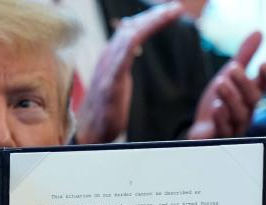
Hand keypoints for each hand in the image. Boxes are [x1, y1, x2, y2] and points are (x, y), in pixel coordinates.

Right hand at [74, 2, 184, 144]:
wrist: (90, 132)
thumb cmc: (106, 110)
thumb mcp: (118, 80)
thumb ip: (124, 62)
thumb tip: (135, 45)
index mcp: (112, 57)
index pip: (131, 30)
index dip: (150, 19)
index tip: (170, 12)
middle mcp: (108, 58)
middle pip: (131, 28)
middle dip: (154, 16)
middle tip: (175, 9)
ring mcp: (108, 69)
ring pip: (129, 36)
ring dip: (150, 23)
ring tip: (171, 13)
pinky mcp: (109, 83)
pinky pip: (121, 57)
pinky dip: (132, 41)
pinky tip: (143, 31)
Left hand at [187, 31, 265, 139]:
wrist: (201, 129)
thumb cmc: (218, 101)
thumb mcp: (228, 76)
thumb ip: (244, 57)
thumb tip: (259, 32)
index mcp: (250, 98)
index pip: (263, 87)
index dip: (265, 76)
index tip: (264, 63)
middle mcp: (247, 113)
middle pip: (252, 100)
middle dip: (243, 84)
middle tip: (233, 68)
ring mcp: (235, 128)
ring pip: (239, 115)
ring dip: (231, 98)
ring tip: (221, 83)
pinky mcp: (221, 140)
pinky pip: (225, 131)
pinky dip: (222, 119)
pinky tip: (216, 107)